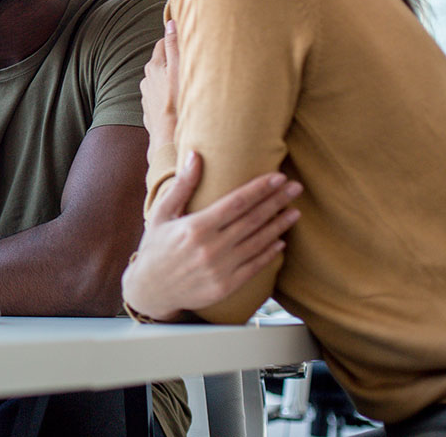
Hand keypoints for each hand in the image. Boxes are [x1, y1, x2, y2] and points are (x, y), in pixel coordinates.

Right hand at [122, 152, 301, 320]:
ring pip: (258, 242)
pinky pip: (254, 267)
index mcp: (196, 226)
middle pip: (253, 220)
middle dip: (277, 201)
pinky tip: (281, 242)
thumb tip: (194, 155)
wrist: (150, 290)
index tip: (278, 177)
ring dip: (279, 226)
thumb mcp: (162, 213)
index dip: (260, 188)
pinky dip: (270, 253)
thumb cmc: (155, 247)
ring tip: (295, 211)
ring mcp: (221, 268)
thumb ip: (182, 185)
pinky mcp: (226, 286)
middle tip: (296, 188)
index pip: (237, 202)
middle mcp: (211, 247)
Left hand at [140, 20, 179, 151]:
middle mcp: (146, 80)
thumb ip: (174, 45)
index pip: (162, 44)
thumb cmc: (177, 103)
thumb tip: (170, 22)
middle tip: (191, 62)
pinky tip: (180, 101)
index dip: (174, 41)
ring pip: (161, 81)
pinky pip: (161, 97)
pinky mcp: (151, 111)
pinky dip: (169, 96)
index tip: (186, 41)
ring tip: (188, 84)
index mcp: (153, 66)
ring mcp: (147, 96)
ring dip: (171, 79)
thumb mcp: (179, 69)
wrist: (169, 139)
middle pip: (161, 62)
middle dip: (174, 60)